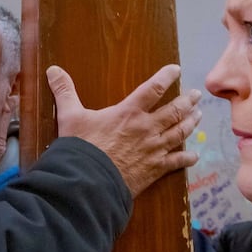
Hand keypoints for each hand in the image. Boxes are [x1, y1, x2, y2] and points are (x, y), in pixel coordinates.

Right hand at [47, 64, 201, 198]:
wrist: (89, 182)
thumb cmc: (80, 148)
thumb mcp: (69, 116)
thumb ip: (65, 91)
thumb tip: (53, 69)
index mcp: (129, 112)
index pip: (153, 88)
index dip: (166, 77)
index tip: (176, 69)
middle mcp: (147, 128)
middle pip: (174, 111)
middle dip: (187, 101)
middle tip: (197, 95)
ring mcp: (154, 149)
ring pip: (179, 133)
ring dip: (191, 124)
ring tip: (199, 116)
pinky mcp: (155, 169)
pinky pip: (176, 162)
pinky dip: (187, 158)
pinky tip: (194, 156)